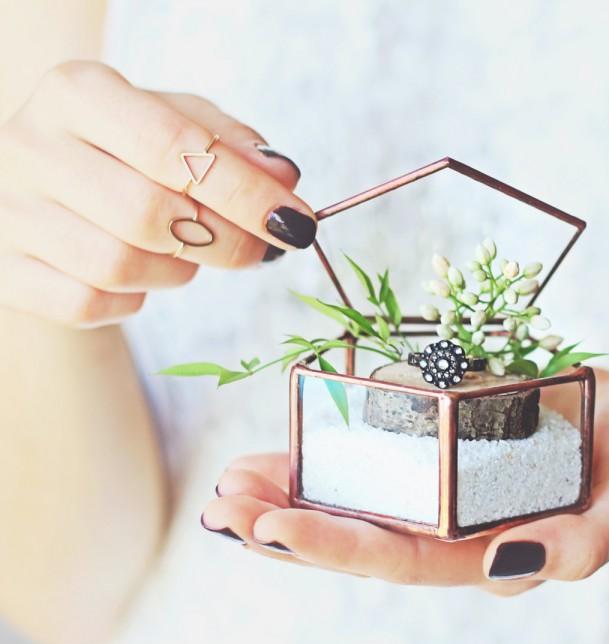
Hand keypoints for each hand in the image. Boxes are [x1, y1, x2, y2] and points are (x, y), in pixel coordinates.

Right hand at [0, 60, 314, 327]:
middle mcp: (33, 145)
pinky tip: (142, 275)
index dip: (246, 194)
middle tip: (261, 249)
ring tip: (190, 251)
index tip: (298, 223)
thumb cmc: (124, 154)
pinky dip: (133, 300)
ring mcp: (11, 211)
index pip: (174, 148)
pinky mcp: (6, 270)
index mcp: (80, 93)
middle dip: (226, 242)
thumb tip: (282, 177)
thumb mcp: (178, 124)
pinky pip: (90, 303)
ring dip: (179, 270)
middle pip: (149, 214)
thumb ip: (231, 144)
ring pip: (120, 265)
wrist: (46, 194)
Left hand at [202, 370, 608, 594]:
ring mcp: (452, 475)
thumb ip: (587, 544)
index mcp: (495, 549)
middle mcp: (461, 519)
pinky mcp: (452, 431)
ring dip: (298, 482)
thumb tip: (511, 569)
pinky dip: (341, 431)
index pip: (402, 560)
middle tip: (225, 502)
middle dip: (291, 521)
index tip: (274, 526)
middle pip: (364, 530)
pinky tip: (297, 423)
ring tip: (236, 475)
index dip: (336, 546)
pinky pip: (389, 436)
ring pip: (364, 488)